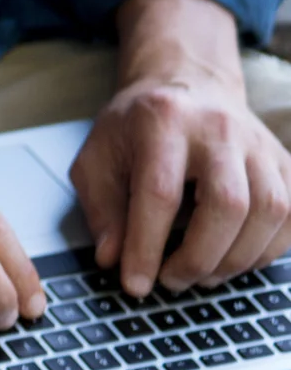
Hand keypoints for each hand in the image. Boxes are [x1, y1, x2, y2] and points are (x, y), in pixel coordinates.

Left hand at [72, 71, 290, 295]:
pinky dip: (267, 250)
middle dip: (200, 256)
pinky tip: (234, 258)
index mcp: (163, 121)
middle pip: (227, 203)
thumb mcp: (98, 156)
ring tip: (202, 275)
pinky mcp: (285, 162)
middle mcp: (218, 128)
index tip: (136, 284)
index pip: (160, 192)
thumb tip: (112, 258)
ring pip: (269, 212)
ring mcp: (259, 145)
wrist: (186, 85)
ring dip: (236, 258)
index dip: (147, 246)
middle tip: (173, 281)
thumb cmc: (137, 127)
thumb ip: (101, 207)